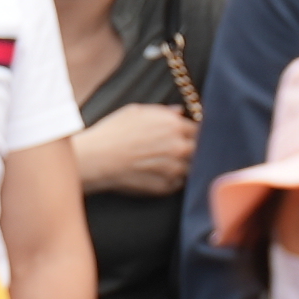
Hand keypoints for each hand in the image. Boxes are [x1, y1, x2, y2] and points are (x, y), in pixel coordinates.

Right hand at [72, 102, 196, 197]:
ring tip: (164, 162)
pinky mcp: (168, 187)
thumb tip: (179, 112)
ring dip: (184, 165)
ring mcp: (176, 169)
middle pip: (200, 149)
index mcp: (175, 125)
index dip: (193, 132)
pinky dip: (173, 179)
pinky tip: (156, 173)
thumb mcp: (136, 111)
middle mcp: (181, 147)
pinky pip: (179, 183)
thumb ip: (163, 112)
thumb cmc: (113, 132)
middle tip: (178, 149)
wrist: (98, 159)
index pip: (200, 129)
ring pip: (192, 168)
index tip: (188, 134)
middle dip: (193, 148)